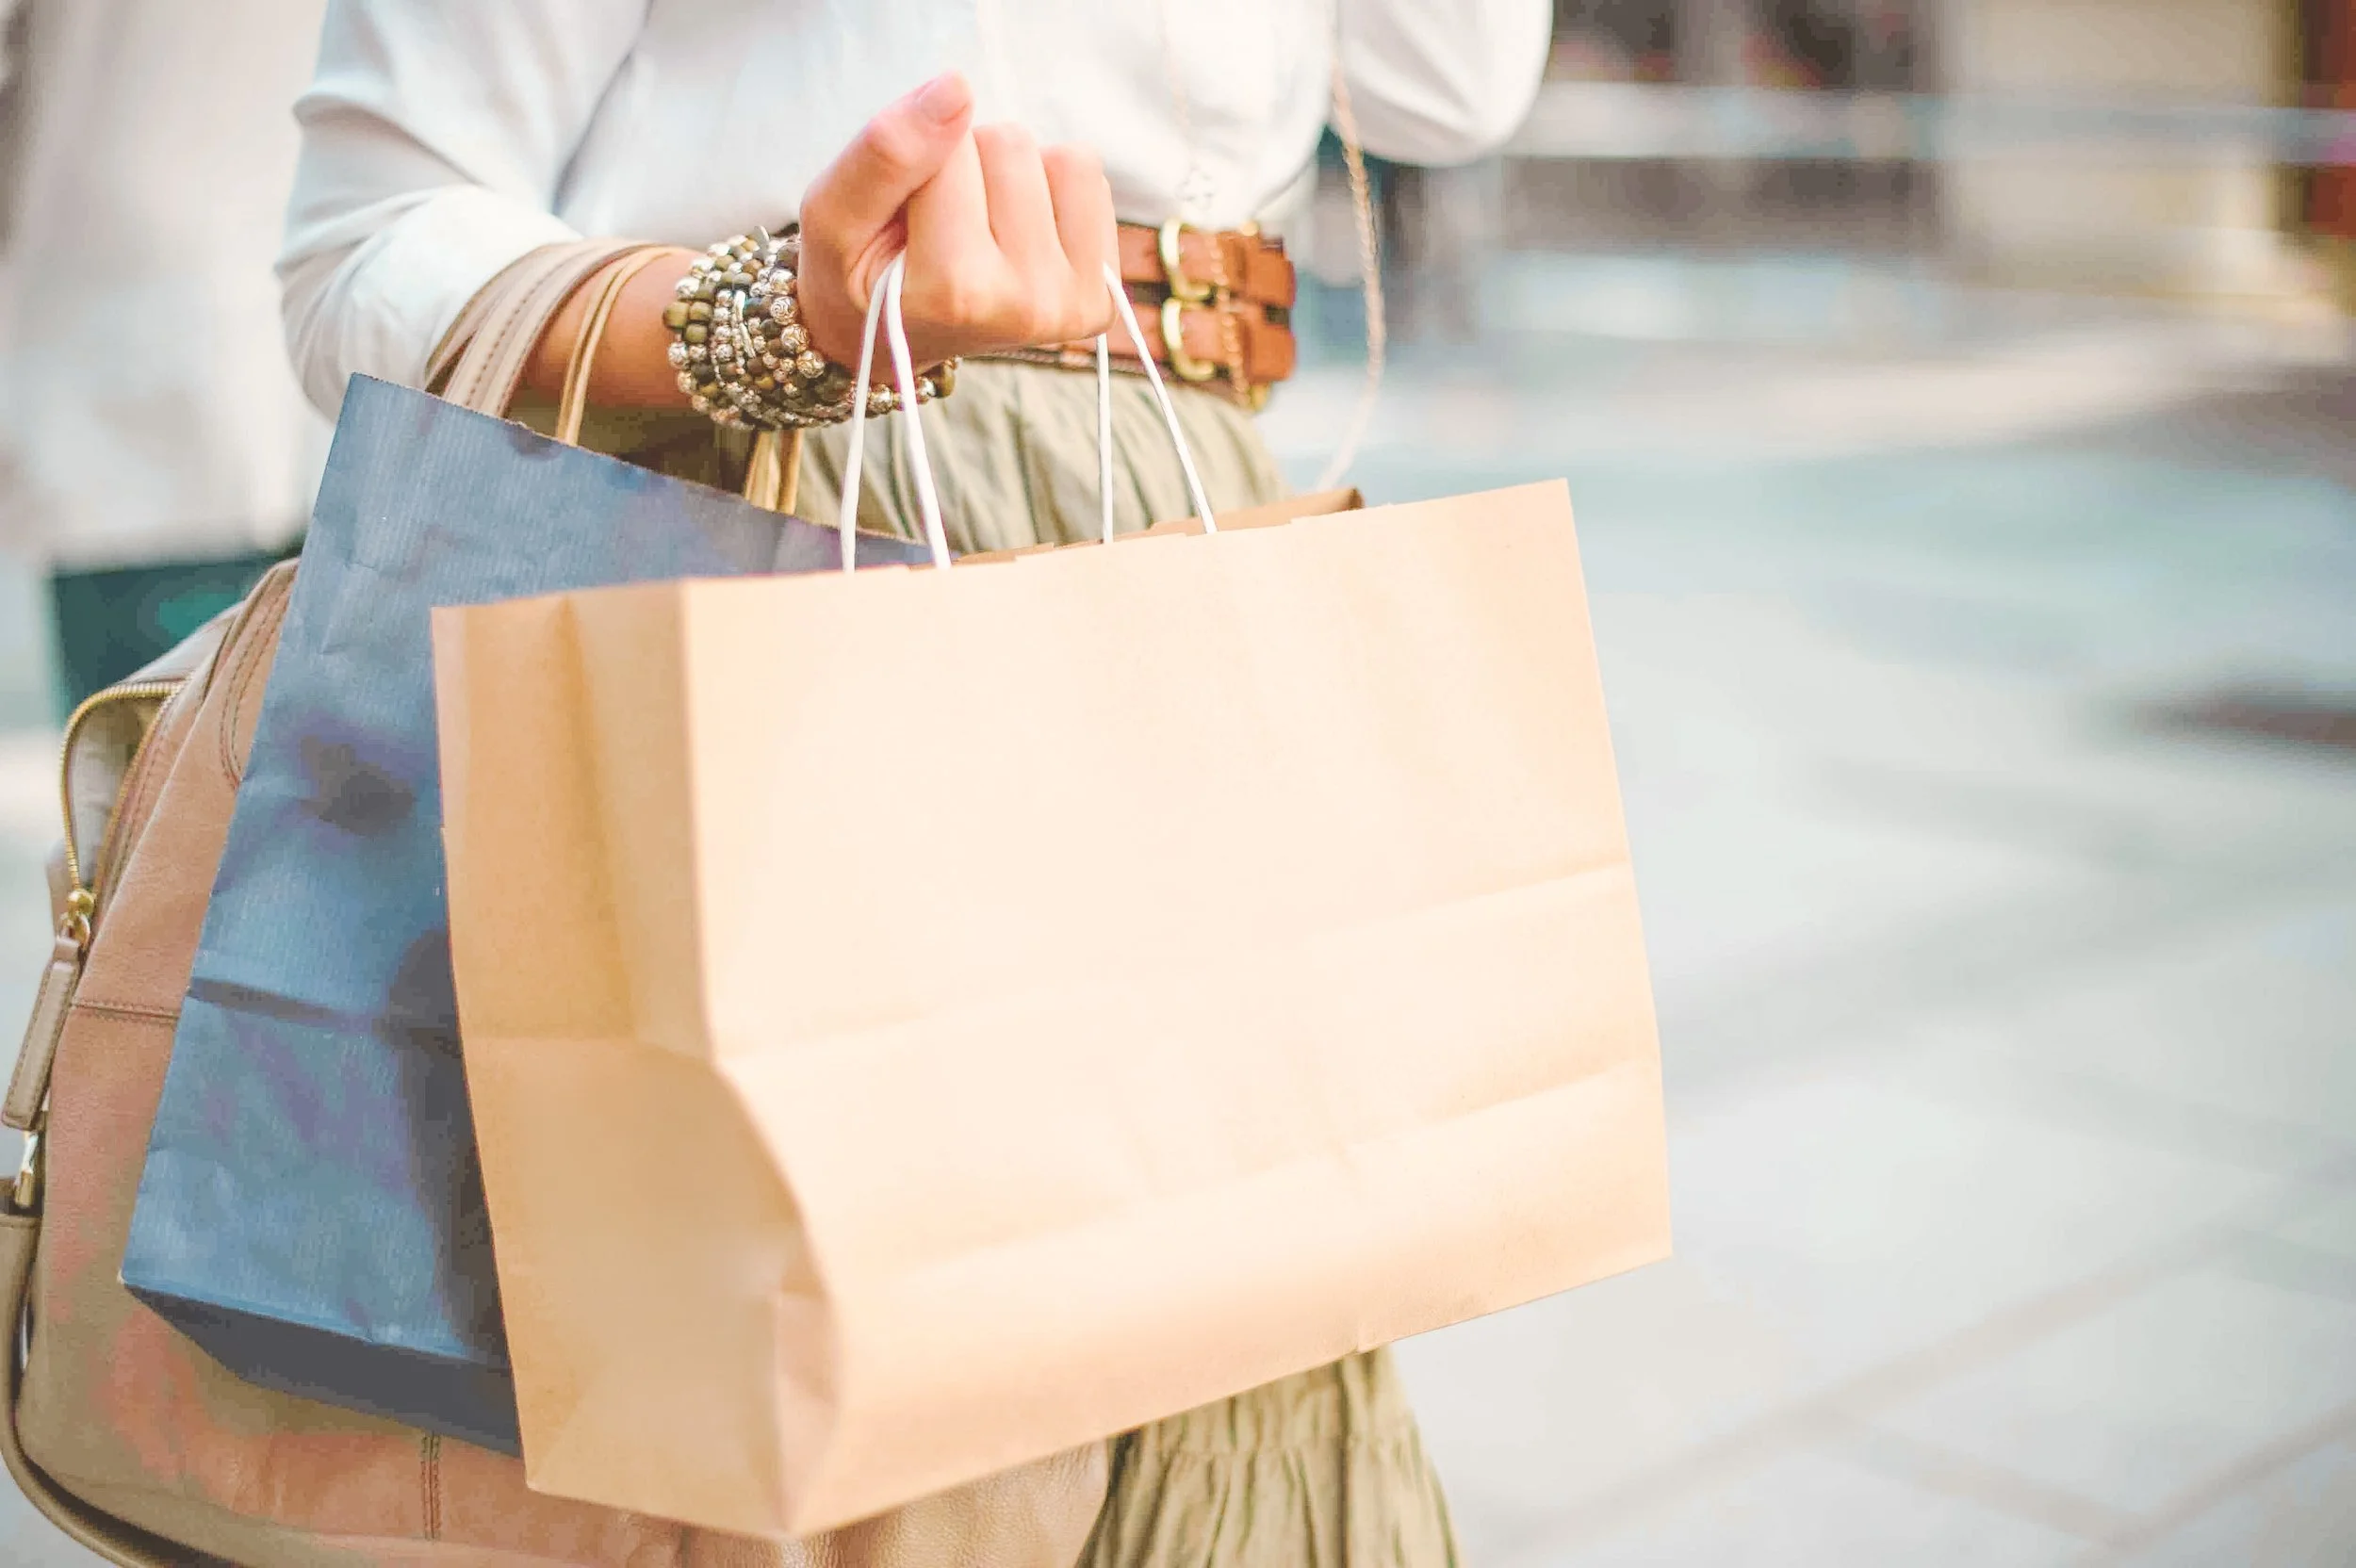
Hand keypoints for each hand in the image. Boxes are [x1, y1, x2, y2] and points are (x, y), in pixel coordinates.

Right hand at [796, 72, 1116, 371]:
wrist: (886, 337)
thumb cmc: (853, 274)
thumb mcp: (833, 213)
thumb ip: (886, 152)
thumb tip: (958, 87)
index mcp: (957, 292)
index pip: (948, 144)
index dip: (917, 160)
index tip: (902, 216)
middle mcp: (1026, 304)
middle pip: (1008, 143)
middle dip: (966, 165)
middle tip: (938, 224)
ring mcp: (1071, 303)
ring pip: (1056, 156)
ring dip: (1010, 176)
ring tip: (974, 229)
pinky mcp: (1100, 293)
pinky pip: (1087, 178)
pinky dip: (1050, 188)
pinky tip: (1015, 233)